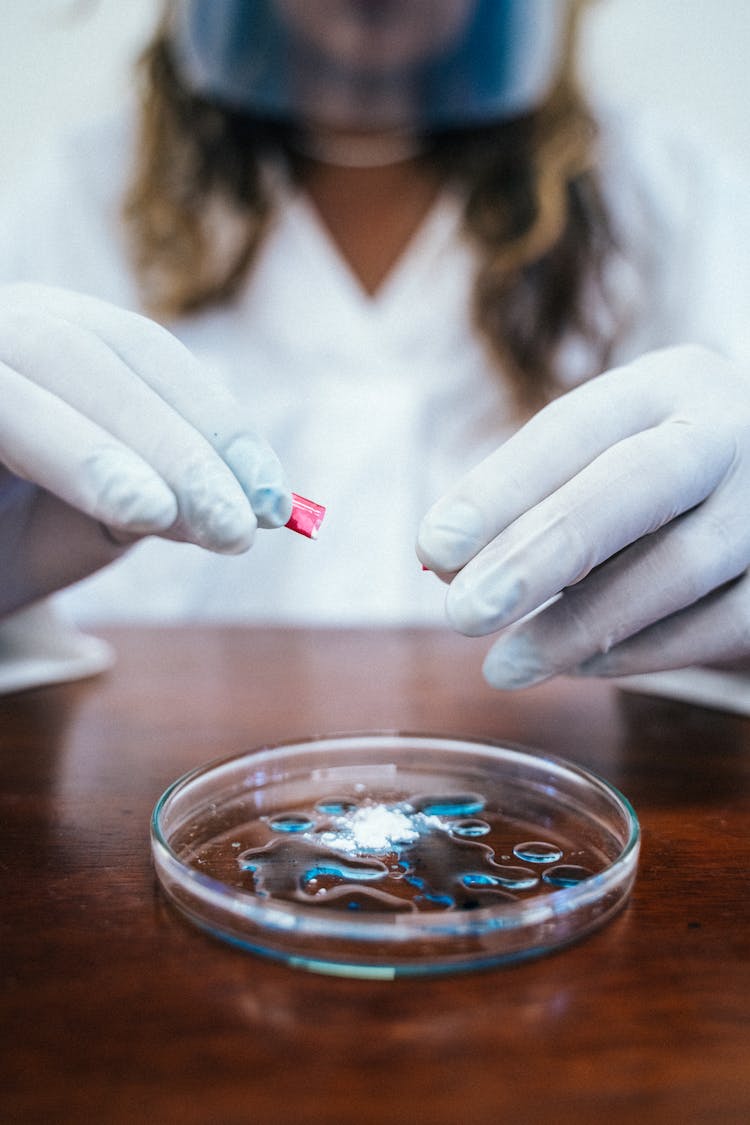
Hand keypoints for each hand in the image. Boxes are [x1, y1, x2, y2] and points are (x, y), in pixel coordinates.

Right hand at [0, 283, 291, 614]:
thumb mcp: (87, 521)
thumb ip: (157, 499)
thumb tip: (248, 505)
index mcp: (45, 339)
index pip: (143, 358)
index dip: (215, 422)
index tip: (276, 503)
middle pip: (90, 356)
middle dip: (174, 441)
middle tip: (239, 528)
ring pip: (30, 368)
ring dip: (99, 445)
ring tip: (160, 515)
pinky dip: (56, 454)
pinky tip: (106, 504)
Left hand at [417, 346, 749, 686]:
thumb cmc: (661, 475)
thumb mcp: (605, 456)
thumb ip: (531, 498)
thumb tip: (450, 565)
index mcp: (669, 384)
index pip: (575, 429)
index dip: (502, 489)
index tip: (435, 546)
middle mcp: (732, 430)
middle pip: (637, 484)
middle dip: (541, 552)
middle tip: (463, 614)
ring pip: (681, 566)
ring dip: (582, 624)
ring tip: (505, 665)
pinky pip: (722, 624)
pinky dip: (644, 652)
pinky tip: (581, 666)